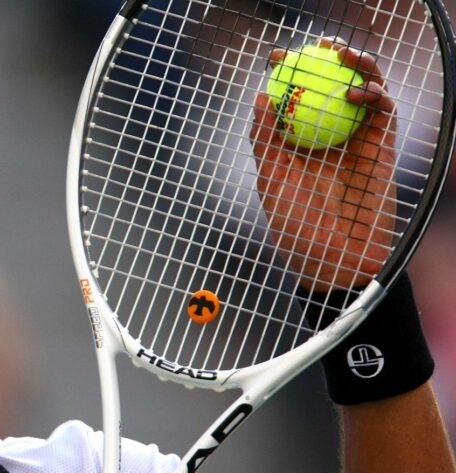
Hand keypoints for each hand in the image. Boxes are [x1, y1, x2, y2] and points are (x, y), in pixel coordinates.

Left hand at [250, 38, 397, 291]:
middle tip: (315, 42)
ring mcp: (355, 142)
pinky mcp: (381, 150)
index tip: (275, 55)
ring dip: (357, 67)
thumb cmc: (294, 225)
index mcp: (296, 142)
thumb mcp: (270, 179)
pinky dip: (375, 96)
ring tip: (342, 54)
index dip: (287, 72)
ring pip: (362, 93)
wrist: (333, 258)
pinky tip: (357, 90)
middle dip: (327, 59)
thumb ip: (265, 139)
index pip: (293, 97)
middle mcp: (327, 137)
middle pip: (331, 88)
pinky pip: (383, 114)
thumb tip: (260, 97)